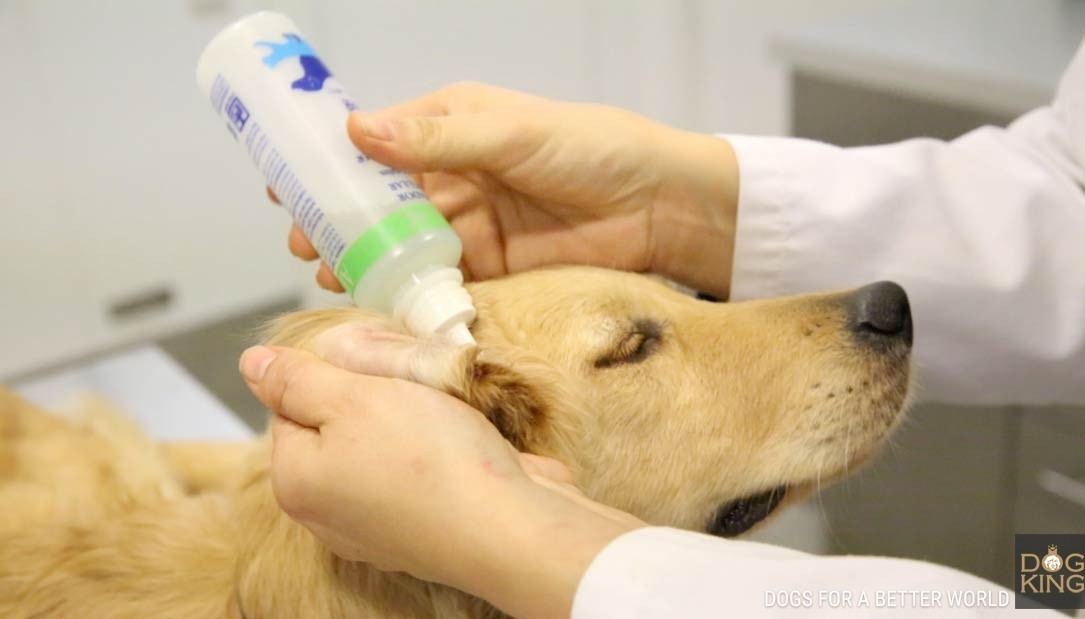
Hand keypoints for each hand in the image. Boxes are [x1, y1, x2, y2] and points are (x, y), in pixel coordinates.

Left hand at [239, 337, 642, 618]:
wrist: (510, 528)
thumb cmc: (430, 461)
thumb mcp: (353, 397)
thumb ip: (297, 378)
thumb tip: (251, 365)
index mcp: (296, 481)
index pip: (290, 406)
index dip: (333, 377)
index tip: (372, 373)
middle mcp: (328, 515)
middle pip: (337, 429)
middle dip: (374, 401)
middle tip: (408, 391)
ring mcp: (377, 530)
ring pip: (381, 449)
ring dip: (410, 425)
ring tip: (440, 419)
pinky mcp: (423, 532)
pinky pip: (418, 476)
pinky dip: (436, 457)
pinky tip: (459, 451)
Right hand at [277, 82, 738, 297]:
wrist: (661, 208)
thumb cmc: (594, 149)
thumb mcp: (513, 134)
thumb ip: (440, 138)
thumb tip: (359, 130)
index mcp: (456, 127)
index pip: (381, 144)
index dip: (335, 164)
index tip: (287, 183)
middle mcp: (458, 175)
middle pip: (385, 202)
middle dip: (341, 221)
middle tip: (300, 243)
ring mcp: (474, 225)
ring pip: (406, 244)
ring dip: (367, 260)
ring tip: (327, 274)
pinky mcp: (494, 269)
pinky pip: (442, 281)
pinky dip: (412, 293)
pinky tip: (378, 304)